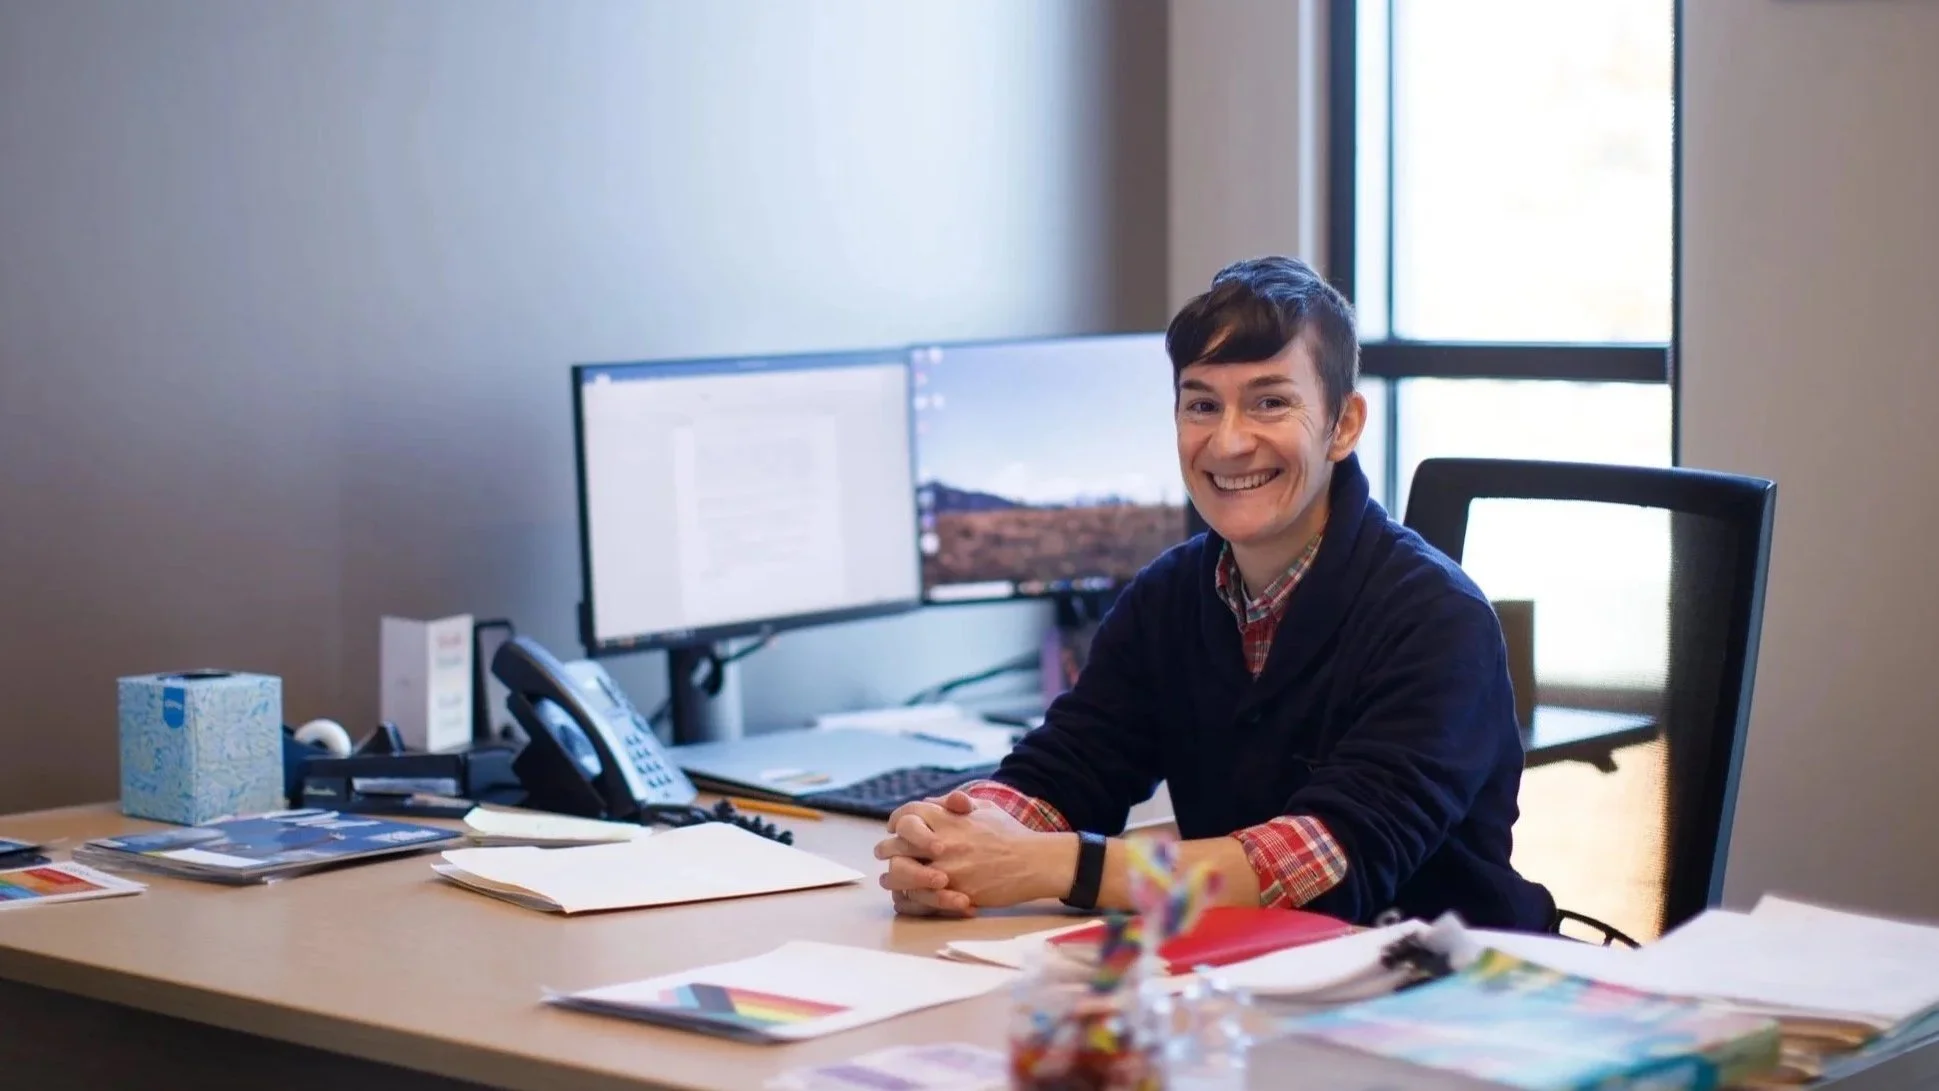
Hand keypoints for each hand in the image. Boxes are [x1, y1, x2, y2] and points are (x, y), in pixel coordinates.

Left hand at [876, 791, 1073, 912]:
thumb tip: (928, 803)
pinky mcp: (952, 894)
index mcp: (946, 819)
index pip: (904, 816)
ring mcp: (945, 869)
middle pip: (892, 846)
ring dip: (892, 878)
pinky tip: (909, 895)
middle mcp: (940, 842)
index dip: (895, 822)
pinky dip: (909, 898)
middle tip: (887, 855)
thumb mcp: (983, 808)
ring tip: (892, 880)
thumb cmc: (1009, 834)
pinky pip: (917, 898)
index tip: (894, 829)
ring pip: (898, 875)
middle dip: (886, 851)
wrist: (1034, 862)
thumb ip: (953, 804)